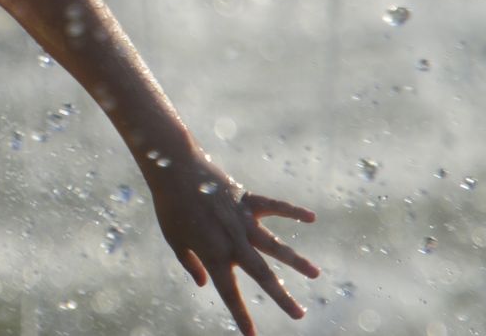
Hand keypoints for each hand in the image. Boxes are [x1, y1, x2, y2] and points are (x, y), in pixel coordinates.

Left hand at [148, 156, 318, 334]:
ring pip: (274, 244)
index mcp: (214, 255)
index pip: (230, 293)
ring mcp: (243, 220)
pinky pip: (274, 206)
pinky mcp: (247, 200)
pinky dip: (292, 211)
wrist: (173, 169)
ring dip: (295, 260)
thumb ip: (191, 264)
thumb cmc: (170, 207)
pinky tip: (311, 218)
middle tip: (300, 314)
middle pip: (262, 274)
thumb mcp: (175, 240)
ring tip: (315, 273)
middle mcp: (233, 242)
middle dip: (282, 296)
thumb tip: (204, 283)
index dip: (241, 316)